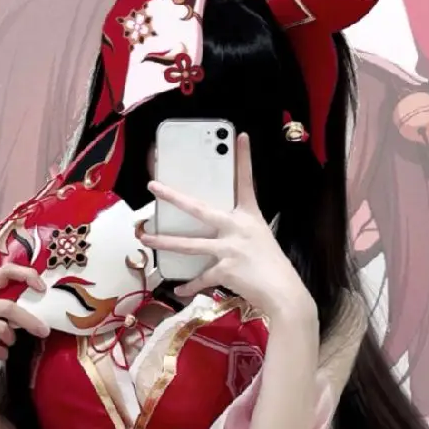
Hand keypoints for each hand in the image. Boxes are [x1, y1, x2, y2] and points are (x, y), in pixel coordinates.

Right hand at [0, 264, 50, 384]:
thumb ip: (7, 302)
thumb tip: (37, 302)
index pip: (4, 272)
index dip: (25, 275)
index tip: (40, 287)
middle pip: (7, 307)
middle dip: (29, 320)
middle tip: (42, 330)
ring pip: (2, 328)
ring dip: (10, 338)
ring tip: (6, 341)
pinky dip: (1, 353)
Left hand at [141, 131, 314, 323]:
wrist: (283, 292)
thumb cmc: (272, 265)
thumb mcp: (260, 237)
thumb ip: (241, 229)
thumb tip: (223, 229)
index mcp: (249, 216)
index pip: (246, 181)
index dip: (244, 158)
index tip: (241, 136)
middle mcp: (237, 228)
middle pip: (199, 210)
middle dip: (173, 198)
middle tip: (153, 186)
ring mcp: (230, 249)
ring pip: (189, 245)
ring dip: (164, 242)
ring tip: (146, 238)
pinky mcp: (225, 271)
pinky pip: (201, 278)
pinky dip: (190, 286)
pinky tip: (179, 290)